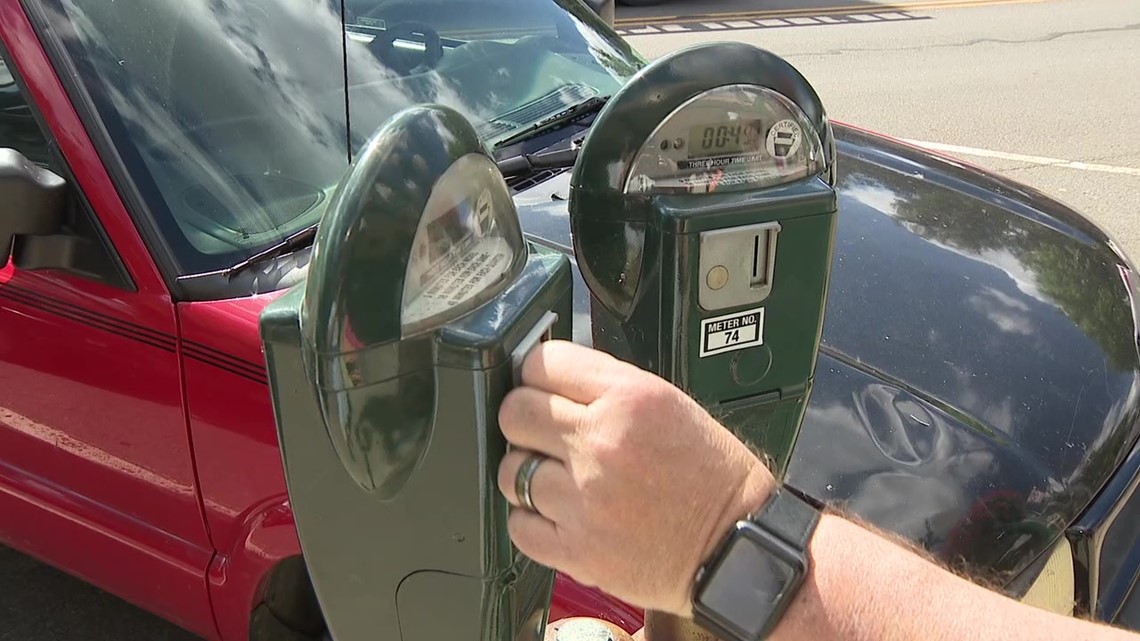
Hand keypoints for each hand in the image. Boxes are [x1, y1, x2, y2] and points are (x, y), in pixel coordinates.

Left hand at [497, 340, 774, 615]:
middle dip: (524, 422)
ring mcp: (585, 498)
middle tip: (544, 436)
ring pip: (510, 471)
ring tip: (559, 482)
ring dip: (527, 475)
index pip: (540, 364)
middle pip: (514, 413)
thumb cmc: (711, 476)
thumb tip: (548, 380)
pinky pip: (519, 524)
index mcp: (629, 397)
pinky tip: (561, 516)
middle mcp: (602, 443)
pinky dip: (532, 521)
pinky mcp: (577, 549)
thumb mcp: (669, 404)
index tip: (541, 388)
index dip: (535, 375)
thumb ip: (606, 387)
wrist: (739, 545)